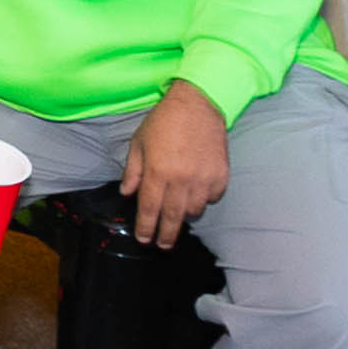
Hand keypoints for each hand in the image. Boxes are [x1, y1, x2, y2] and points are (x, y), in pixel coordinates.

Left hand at [115, 74, 230, 243]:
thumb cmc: (164, 121)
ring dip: (185, 216)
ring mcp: (203, 179)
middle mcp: (181, 180)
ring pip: (195, 211)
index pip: (150, 209)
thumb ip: (133, 171)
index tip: (144, 239)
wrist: (198, 103)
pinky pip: (213, 198)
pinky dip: (205, 200)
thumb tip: (127, 193)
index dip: (146, 228)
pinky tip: (197, 195)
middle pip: (173, 217)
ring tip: (178, 215)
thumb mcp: (139, 143)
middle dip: (166, 235)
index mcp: (157, 172)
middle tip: (162, 245)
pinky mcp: (221, 175)